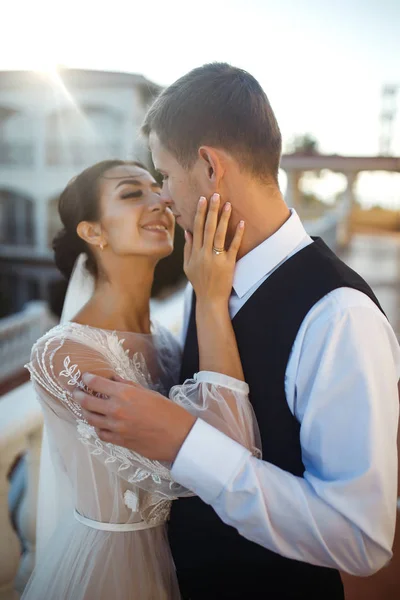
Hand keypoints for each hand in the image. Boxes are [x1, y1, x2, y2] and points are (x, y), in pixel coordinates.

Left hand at [73, 374, 195, 460]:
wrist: (177, 436)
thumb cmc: (167, 411)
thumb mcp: (148, 393)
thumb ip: (128, 386)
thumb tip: (114, 379)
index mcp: (125, 393)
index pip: (97, 383)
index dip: (87, 379)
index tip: (85, 377)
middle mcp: (116, 409)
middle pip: (87, 401)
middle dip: (78, 395)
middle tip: (76, 392)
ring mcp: (115, 427)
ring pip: (90, 418)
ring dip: (85, 412)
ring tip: (84, 408)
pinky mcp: (118, 441)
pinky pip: (100, 434)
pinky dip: (98, 428)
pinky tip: (100, 424)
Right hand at [184, 193, 244, 304]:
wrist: (210, 299)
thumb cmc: (199, 282)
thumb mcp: (188, 266)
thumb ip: (188, 248)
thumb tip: (188, 230)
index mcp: (195, 253)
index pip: (197, 228)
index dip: (200, 213)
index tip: (203, 199)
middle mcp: (205, 253)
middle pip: (208, 228)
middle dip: (211, 210)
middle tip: (216, 195)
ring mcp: (217, 258)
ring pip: (219, 234)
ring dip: (223, 218)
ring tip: (228, 204)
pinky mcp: (228, 263)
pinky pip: (233, 246)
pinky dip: (237, 234)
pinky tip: (241, 223)